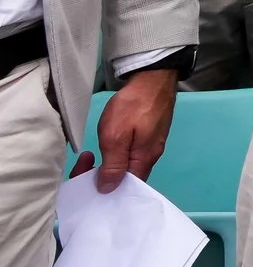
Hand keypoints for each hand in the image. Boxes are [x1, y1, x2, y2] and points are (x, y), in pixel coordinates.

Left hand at [86, 66, 176, 191]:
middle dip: (105, 176)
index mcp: (144, 160)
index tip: (88, 181)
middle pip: (128, 178)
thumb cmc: (133, 106)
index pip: (126, 188)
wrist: (153, 77)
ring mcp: (153, 144)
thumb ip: (112, 165)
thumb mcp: (115, 136)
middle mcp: (152, 156)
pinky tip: (110, 147)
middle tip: (85, 162)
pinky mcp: (151, 134)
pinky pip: (133, 154)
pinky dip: (119, 155)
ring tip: (93, 154)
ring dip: (111, 164)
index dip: (106, 190)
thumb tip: (108, 189)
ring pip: (130, 165)